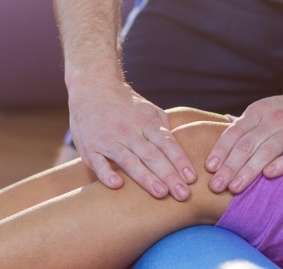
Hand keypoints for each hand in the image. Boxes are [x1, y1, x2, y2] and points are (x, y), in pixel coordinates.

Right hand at [68, 83, 197, 200]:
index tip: (192, 179)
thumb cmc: (125, 103)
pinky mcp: (90, 148)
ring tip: (161, 193)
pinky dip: (107, 174)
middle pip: (152, 155)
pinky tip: (118, 185)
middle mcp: (128, 131)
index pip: (167, 144)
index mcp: (145, 123)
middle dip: (169, 175)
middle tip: (183, 195)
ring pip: (129, 161)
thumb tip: (179, 147)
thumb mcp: (148, 108)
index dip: (180, 161)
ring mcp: (108, 140)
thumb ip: (163, 127)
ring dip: (146, 178)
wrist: (92, 87)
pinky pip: (99, 163)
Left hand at [205, 86, 282, 193]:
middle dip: (229, 167)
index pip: (235, 132)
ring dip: (249, 170)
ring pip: (268, 150)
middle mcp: (275, 118)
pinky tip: (269, 175)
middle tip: (216, 186)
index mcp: (259, 111)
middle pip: (248, 144)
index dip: (221, 150)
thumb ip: (245, 125)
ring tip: (235, 187)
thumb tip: (219, 140)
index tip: (209, 168)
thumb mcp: (265, 110)